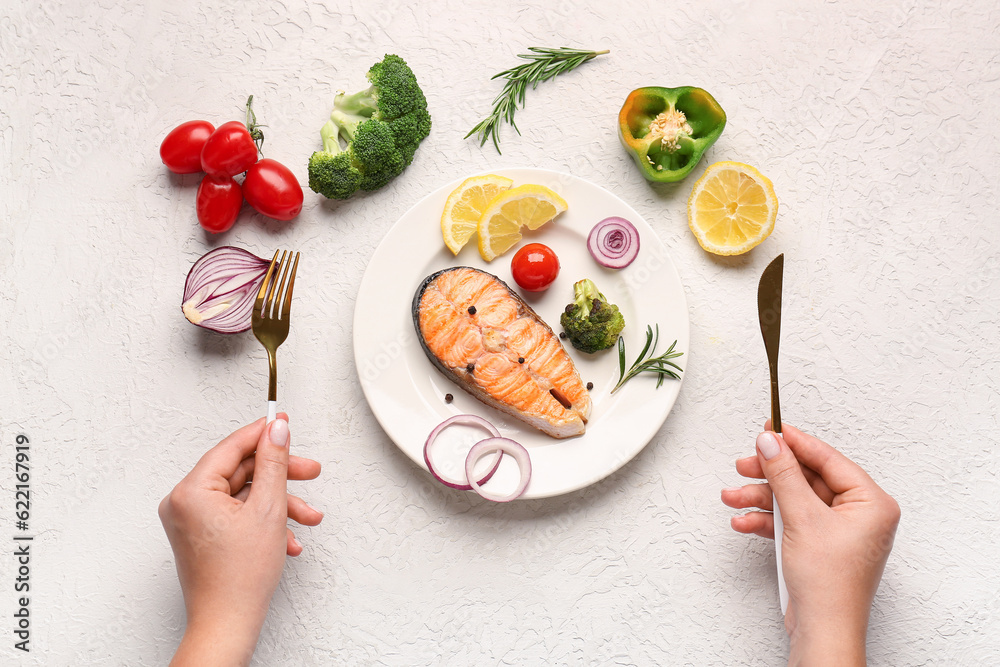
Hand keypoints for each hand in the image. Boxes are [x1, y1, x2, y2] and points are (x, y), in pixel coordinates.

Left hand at [159, 415, 322, 665]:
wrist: (228, 623)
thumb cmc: (239, 578)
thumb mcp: (268, 509)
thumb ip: (274, 463)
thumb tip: (276, 430)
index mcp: (191, 491)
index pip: (232, 447)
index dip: (264, 434)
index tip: (283, 422)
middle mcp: (183, 503)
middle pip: (240, 471)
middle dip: (280, 476)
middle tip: (308, 470)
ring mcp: (190, 521)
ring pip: (243, 495)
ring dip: (278, 503)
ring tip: (307, 516)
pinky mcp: (201, 535)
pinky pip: (236, 514)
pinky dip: (263, 520)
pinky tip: (286, 536)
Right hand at [722, 422, 899, 666]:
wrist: (822, 630)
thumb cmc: (830, 586)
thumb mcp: (802, 518)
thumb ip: (784, 474)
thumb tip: (771, 441)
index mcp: (871, 503)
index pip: (829, 459)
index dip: (796, 443)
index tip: (771, 429)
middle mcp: (859, 515)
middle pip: (807, 478)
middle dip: (772, 475)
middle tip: (747, 462)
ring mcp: (838, 531)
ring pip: (794, 500)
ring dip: (762, 498)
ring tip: (734, 496)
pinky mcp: (819, 546)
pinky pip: (791, 521)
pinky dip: (767, 520)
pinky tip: (745, 520)